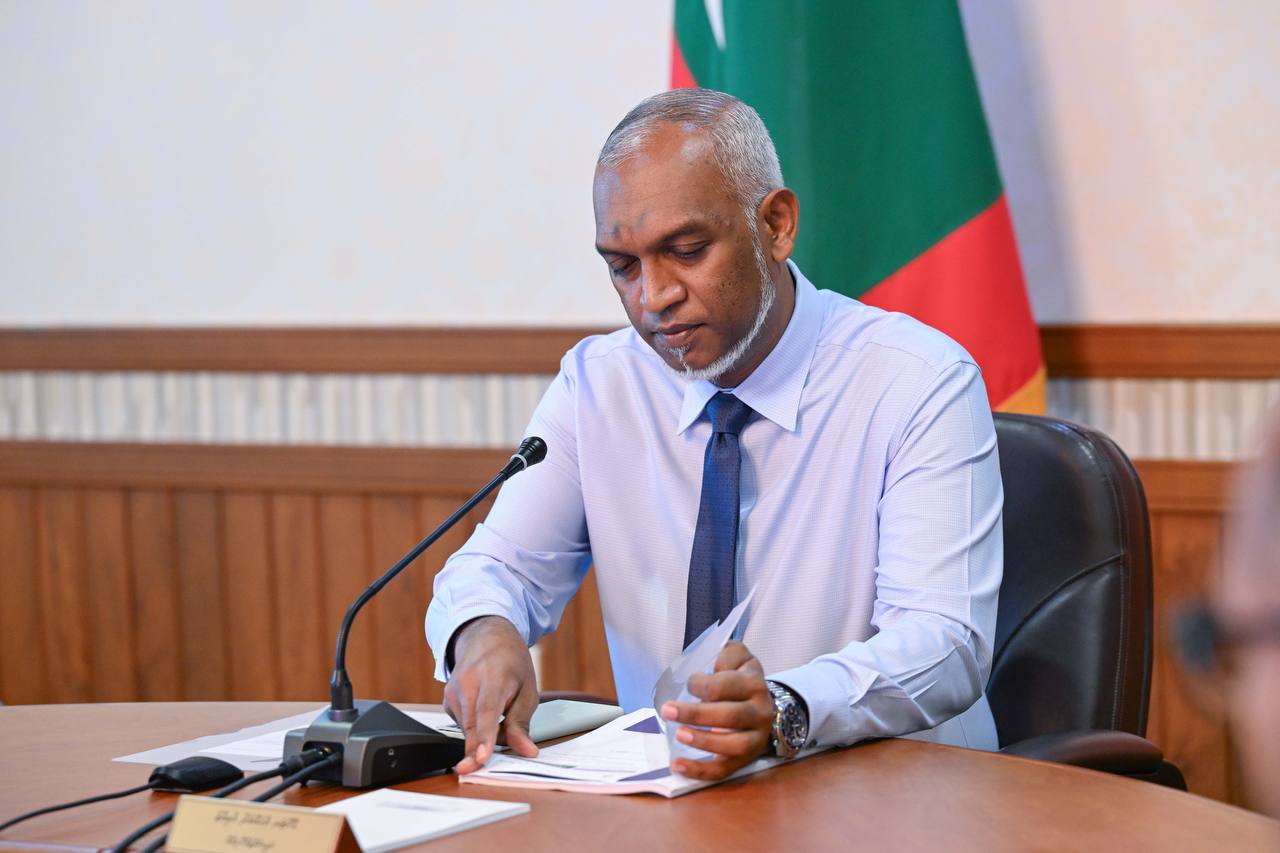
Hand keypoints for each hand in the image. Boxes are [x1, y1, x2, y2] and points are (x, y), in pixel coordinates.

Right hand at [442, 616, 539, 773]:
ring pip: (466, 729)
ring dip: (482, 735)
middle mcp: (468, 683)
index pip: (487, 711)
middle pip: (471, 725)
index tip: (480, 757)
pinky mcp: (446, 700)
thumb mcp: (528, 691)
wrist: (487, 638)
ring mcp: (453, 691)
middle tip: (477, 768)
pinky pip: (462, 725)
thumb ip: (522, 724)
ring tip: (500, 715)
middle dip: (475, 751)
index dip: (484, 737)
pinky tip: (484, 713)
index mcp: (493, 676)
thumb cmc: (511, 664)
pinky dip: (475, 728)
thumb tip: (526, 751)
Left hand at [659, 640, 773, 779]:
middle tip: (668, 710)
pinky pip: (725, 770)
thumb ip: (727, 652)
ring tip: (679, 734)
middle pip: (731, 716)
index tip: (689, 683)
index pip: (727, 686)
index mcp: (754, 684)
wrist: (763, 704)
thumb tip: (714, 666)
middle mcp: (760, 713)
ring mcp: (755, 739)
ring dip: (704, 742)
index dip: (703, 684)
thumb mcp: (738, 656)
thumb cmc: (741, 677)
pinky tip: (678, 764)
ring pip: (733, 745)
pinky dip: (700, 771)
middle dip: (697, 714)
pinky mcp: (745, 760)